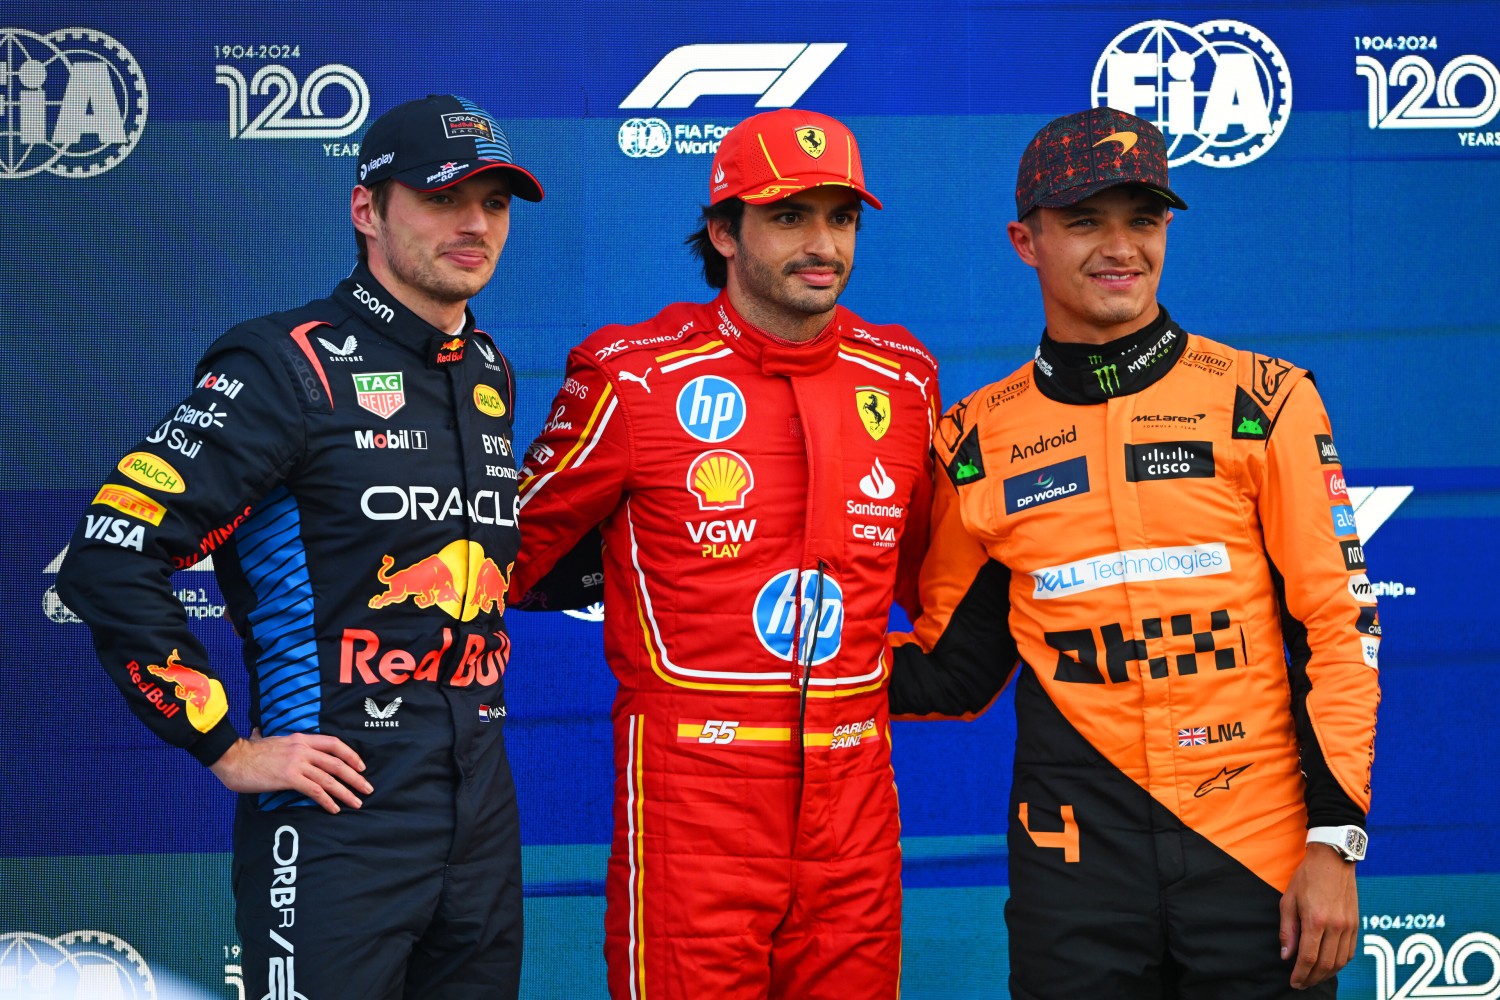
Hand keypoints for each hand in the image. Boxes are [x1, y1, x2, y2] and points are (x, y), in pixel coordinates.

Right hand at [209, 729, 371, 813]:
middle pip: (337, 762)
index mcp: (301, 739)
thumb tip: (259, 732)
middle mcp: (303, 749)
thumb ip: (271, 738)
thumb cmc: (247, 752)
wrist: (231, 757)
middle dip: (355, 777)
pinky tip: (334, 808)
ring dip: (346, 792)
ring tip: (356, 803)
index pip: (334, 743)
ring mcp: (297, 762)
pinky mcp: (289, 777)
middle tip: (367, 788)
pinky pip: (314, 789)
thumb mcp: (266, 739)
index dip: (351, 755)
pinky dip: (327, 800)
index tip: (361, 766)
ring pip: (329, 778)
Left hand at [1279, 843, 1358, 988]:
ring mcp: (1349, 926)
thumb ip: (1287, 930)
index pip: (1308, 958)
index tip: (1293, 982)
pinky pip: (1350, 952)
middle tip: (1301, 984)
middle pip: (1326, 965)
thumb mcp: (1288, 900)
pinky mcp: (1357, 924)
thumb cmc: (1307, 877)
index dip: (1300, 974)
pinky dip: (1340, 964)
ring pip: (1340, 962)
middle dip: (1312, 979)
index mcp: (1316, 920)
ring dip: (1326, 975)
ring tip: (1313, 978)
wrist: (1333, 859)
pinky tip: (1329, 966)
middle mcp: (1336, 926)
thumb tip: (1286, 956)